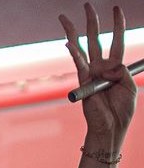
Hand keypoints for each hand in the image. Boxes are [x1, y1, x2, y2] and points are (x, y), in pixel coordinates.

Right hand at [59, 4, 135, 141]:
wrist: (111, 128)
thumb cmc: (121, 111)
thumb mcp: (130, 87)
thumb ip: (122, 71)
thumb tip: (109, 64)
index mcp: (115, 67)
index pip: (116, 40)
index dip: (118, 25)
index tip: (116, 9)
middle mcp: (100, 67)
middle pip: (95, 39)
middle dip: (91, 21)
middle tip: (86, 5)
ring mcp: (90, 74)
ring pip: (80, 48)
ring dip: (73, 32)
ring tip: (64, 17)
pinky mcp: (83, 82)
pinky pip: (78, 65)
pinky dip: (73, 53)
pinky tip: (67, 43)